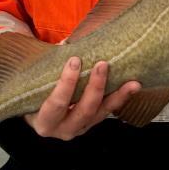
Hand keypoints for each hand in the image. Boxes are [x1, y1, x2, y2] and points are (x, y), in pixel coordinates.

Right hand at [24, 57, 140, 140]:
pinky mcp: (93, 123)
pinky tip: (133, 87)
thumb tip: (57, 39)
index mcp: (44, 121)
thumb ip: (45, 64)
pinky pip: (108, 112)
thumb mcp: (35, 82)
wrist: (39, 114)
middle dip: (95, 87)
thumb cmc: (35, 93)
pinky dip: (121, 99)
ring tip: (132, 83)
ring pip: (100, 113)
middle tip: (102, 64)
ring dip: (117, 96)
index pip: (57, 103)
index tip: (75, 60)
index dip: (66, 83)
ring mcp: (81, 128)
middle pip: (84, 110)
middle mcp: (63, 129)